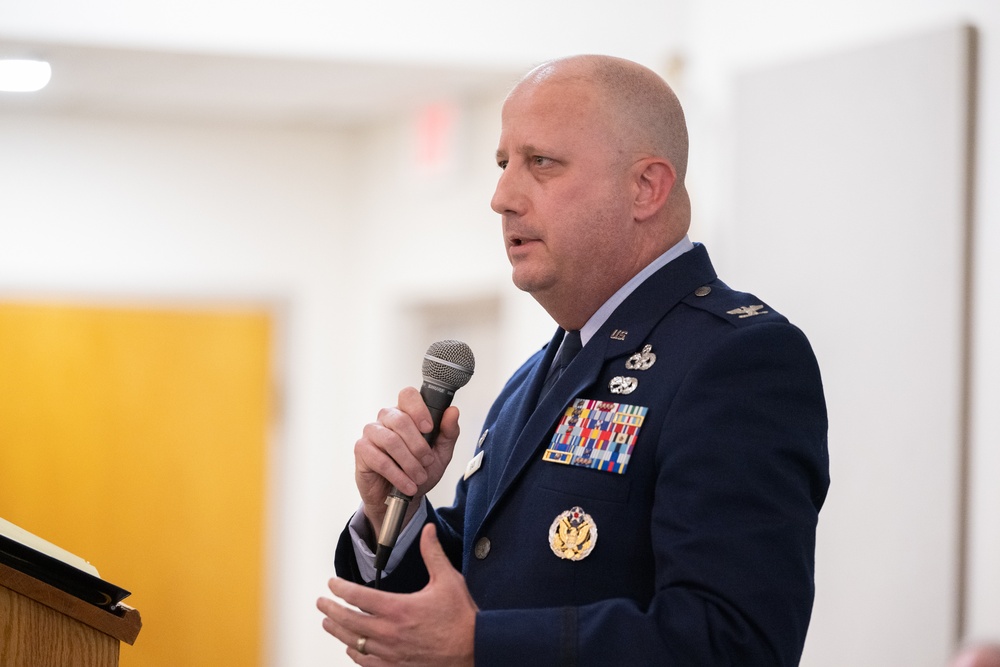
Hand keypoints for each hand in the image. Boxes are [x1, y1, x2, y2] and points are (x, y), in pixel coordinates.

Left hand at [317, 524, 476, 665]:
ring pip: (354, 643)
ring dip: (338, 632)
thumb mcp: (448, 579)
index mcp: (398, 609)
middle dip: (332, 610)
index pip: (358, 596)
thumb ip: (432, 553)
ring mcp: (391, 653)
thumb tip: (428, 530)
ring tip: (329, 623)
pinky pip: (367, 663)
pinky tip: (351, 649)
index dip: (341, 589)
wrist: (474, 648)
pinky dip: (355, 654)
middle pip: (349, 621)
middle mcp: (390, 633)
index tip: (332, 584)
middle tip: (322, 603)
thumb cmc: (461, 617)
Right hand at [355, 387, 460, 534]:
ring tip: (419, 477)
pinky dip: (398, 475)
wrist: (400, 499)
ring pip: (391, 440)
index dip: (419, 409)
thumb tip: (453, 412)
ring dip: (409, 462)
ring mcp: (372, 433)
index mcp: (405, 412)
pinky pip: (380, 460)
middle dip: (418, 445)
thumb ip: (448, 433)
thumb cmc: (417, 471)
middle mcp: (386, 418)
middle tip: (427, 461)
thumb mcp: (440, 454)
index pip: (408, 395)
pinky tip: (407, 484)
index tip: (429, 429)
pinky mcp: (362, 450)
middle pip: (401, 420)